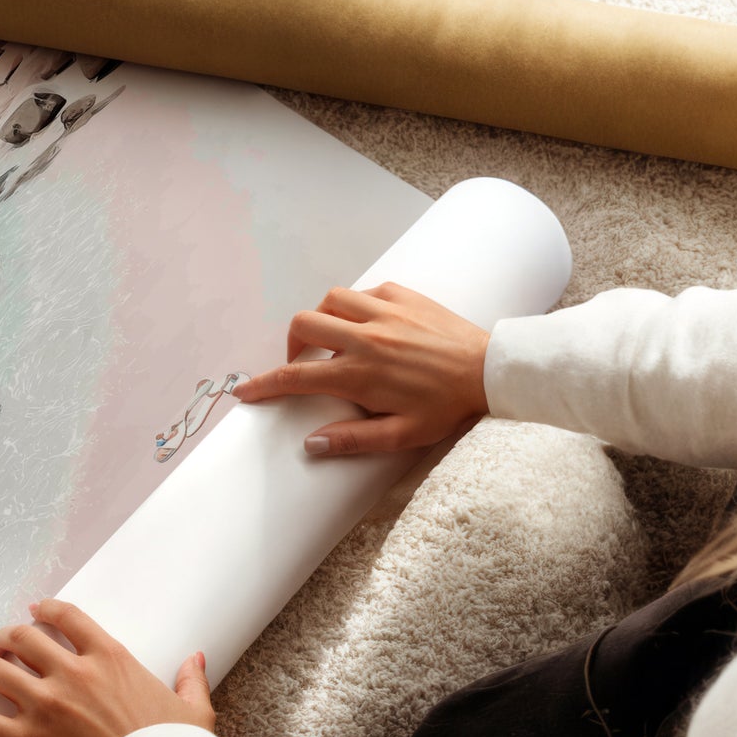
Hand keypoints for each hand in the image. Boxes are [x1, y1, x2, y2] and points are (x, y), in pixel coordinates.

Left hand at [0, 598, 212, 736]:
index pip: (66, 618)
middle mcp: (71, 674)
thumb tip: (196, 658)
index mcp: (109, 658)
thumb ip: (189, 679)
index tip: (34, 612)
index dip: (44, 611)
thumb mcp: (192, 709)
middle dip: (6, 637)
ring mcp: (45, 706)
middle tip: (0, 644)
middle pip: (22, 639)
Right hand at [233, 282, 489, 455]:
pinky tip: (367, 323)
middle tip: (303, 363)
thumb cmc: (448, 407)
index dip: (263, 384)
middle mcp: (365, 337)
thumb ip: (354, 440)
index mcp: (360, 374)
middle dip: (291, 344)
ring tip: (332, 339)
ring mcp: (384, 312)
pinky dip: (355, 305)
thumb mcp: (403, 435)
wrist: (491, 371)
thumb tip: (311, 444)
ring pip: (330, 300)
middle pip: (303, 325)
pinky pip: (364, 291)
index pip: (296, 377)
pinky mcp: (403, 295)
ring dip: (322, 318)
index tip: (245, 391)